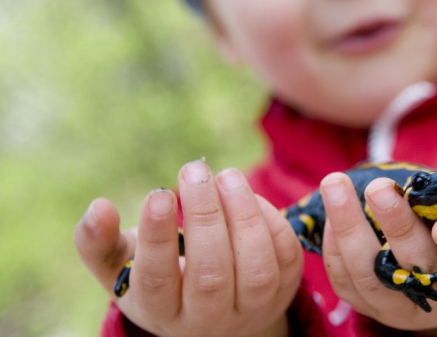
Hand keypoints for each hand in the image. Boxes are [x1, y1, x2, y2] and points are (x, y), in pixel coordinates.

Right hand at [74, 160, 302, 336]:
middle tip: (193, 170)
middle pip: (211, 275)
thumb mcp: (121, 267)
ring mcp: (251, 307)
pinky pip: (286, 256)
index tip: (159, 193)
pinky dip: (271, 220)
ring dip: (243, 215)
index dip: (157, 237)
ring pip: (256, 269)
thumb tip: (97, 208)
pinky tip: (246, 194)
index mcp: (161, 311)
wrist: (213, 312)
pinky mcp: (285, 289)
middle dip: (204, 217)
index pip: (158, 281)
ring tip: (226, 175)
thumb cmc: (160, 277)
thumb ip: (98, 242)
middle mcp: (209, 318)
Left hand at [320, 154, 436, 332]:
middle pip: (419, 269)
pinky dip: (335, 249)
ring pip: (374, 278)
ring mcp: (406, 306)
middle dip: (397, 226)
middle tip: (379, 187)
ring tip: (336, 186)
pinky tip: (331, 214)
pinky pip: (347, 284)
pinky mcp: (373, 307)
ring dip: (350, 231)